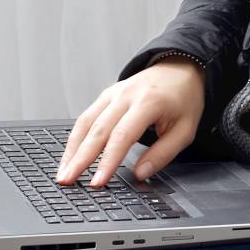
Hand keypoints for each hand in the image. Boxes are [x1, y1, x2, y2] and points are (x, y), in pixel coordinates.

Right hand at [55, 58, 204, 186]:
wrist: (179, 68)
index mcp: (148, 102)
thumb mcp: (185, 129)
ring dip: (71, 150)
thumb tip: (141, 174)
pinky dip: (75, 138)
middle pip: (97, 130)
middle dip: (80, 158)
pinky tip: (70, 155)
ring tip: (63, 173)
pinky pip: (86, 117)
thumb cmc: (183, 99)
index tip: (98, 181)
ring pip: (86, 123)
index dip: (108, 161)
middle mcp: (126, 95)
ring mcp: (113, 93)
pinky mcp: (106, 95)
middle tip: (68, 180)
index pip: (122, 135)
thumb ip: (163, 153)